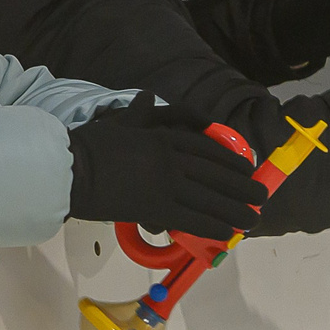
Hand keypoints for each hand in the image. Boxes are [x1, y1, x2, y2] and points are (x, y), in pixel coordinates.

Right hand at [66, 91, 267, 240]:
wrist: (68, 169)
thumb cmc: (88, 145)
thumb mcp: (117, 124)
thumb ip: (137, 115)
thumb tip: (146, 98)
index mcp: (163, 138)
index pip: (206, 149)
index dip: (231, 160)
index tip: (247, 168)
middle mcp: (171, 160)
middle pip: (216, 174)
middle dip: (243, 186)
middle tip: (261, 196)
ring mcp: (166, 184)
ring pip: (212, 198)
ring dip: (237, 209)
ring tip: (254, 218)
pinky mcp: (157, 208)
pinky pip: (194, 219)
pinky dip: (215, 226)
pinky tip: (229, 232)